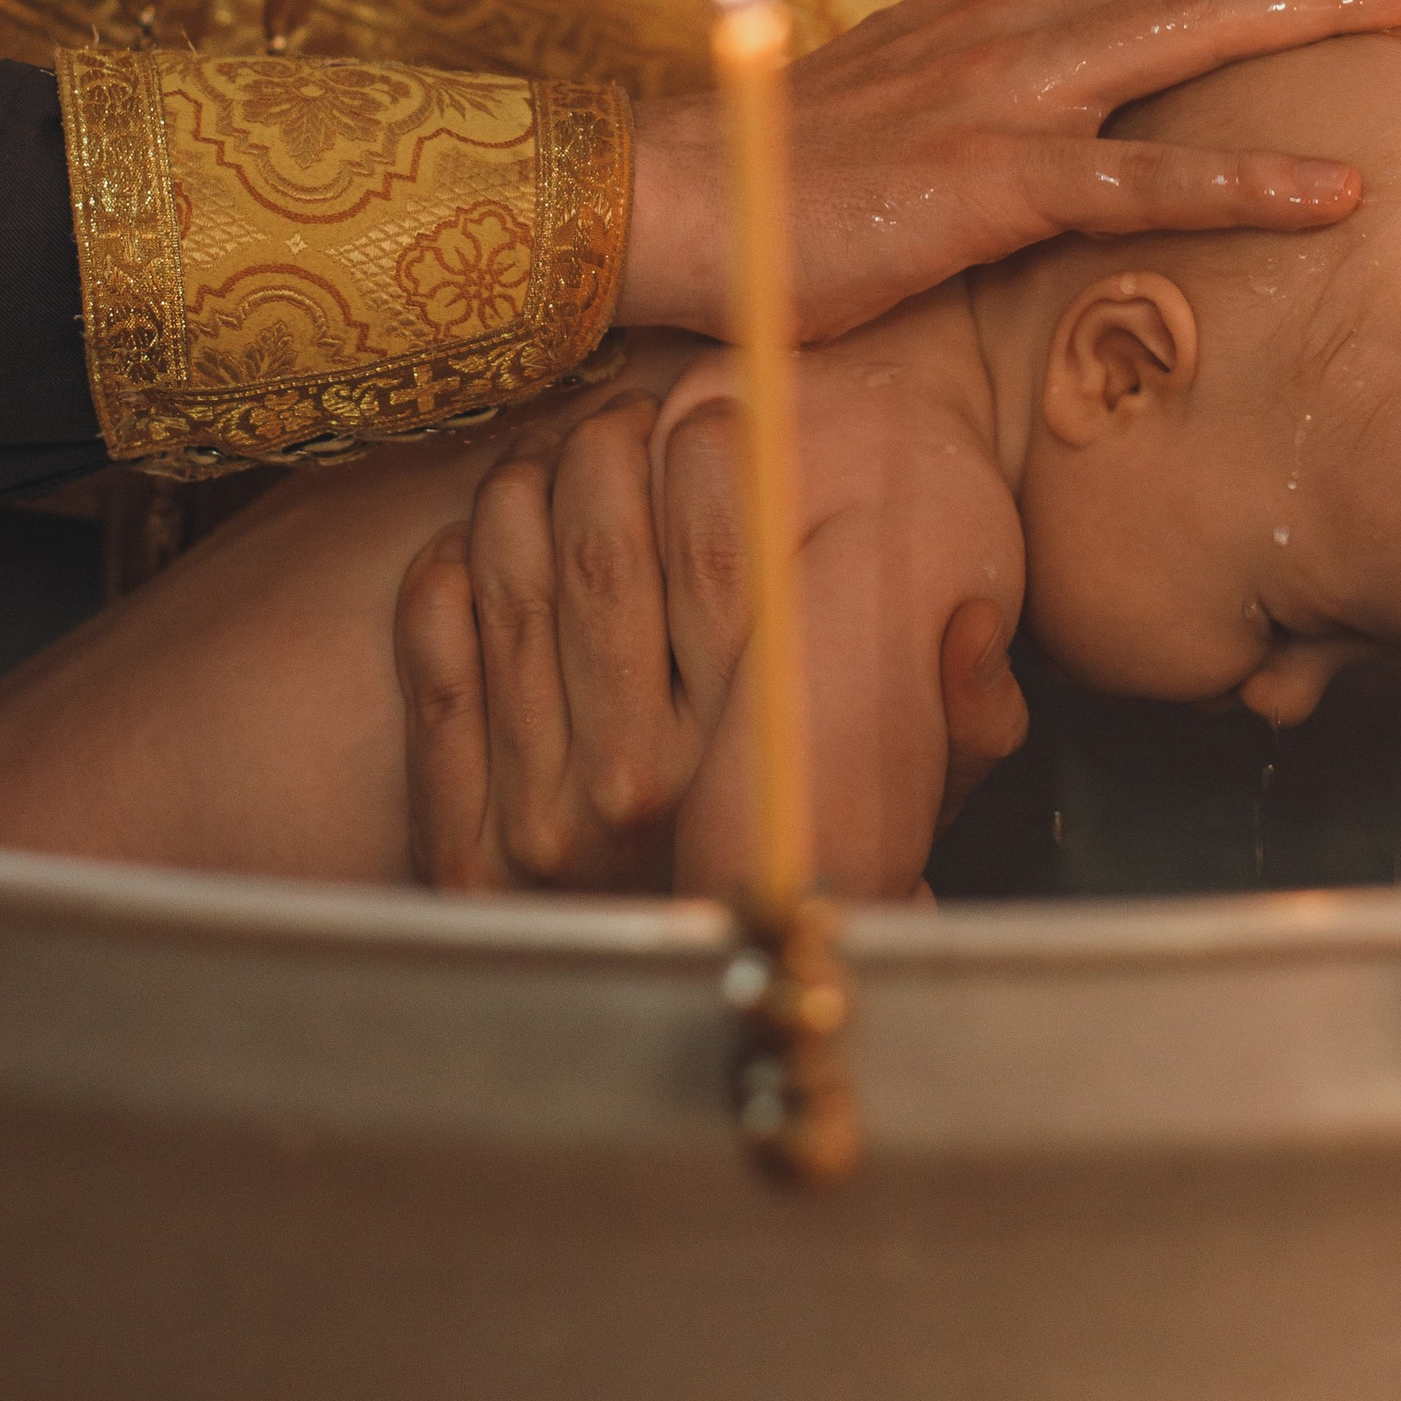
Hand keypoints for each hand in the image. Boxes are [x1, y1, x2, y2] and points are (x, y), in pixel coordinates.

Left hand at [395, 392, 1030, 890]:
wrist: (714, 982)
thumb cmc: (825, 846)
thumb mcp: (924, 789)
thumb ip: (965, 718)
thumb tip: (964, 629)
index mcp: (751, 766)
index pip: (722, 552)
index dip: (710, 452)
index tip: (712, 418)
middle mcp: (639, 796)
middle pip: (600, 543)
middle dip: (605, 445)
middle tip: (619, 420)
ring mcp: (536, 822)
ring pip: (511, 575)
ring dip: (525, 488)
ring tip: (556, 467)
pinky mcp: (458, 832)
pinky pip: (435, 643)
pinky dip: (452, 567)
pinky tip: (488, 546)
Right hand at [616, 0, 1400, 342]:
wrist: (673, 202)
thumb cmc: (791, 175)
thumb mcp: (914, 100)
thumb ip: (1003, 84)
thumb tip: (1085, 103)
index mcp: (1000, 0)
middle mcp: (1014, 21)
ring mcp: (1002, 97)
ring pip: (1193, 36)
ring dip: (1320, 15)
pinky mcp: (984, 184)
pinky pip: (1138, 184)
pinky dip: (1245, 182)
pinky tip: (1339, 191)